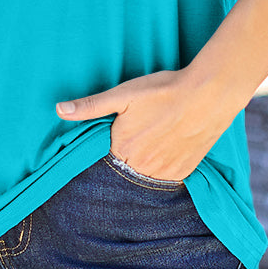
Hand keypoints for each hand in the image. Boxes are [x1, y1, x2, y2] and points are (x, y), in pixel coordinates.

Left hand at [56, 68, 224, 181]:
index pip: (107, 157)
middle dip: (130, 154)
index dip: (113, 143)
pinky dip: (165, 165)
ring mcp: (165, 172)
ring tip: (156, 138)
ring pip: (147, 174)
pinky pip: (167, 177)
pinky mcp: (185, 171)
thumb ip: (91, 106)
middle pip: (127, 167)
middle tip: (143, 132)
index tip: (122, 132)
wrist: (208, 94)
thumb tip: (59, 109)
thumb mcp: (123, 94)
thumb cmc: (163, 91)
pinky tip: (169, 146)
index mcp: (123, 150)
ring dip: (147, 162)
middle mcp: (142, 167)